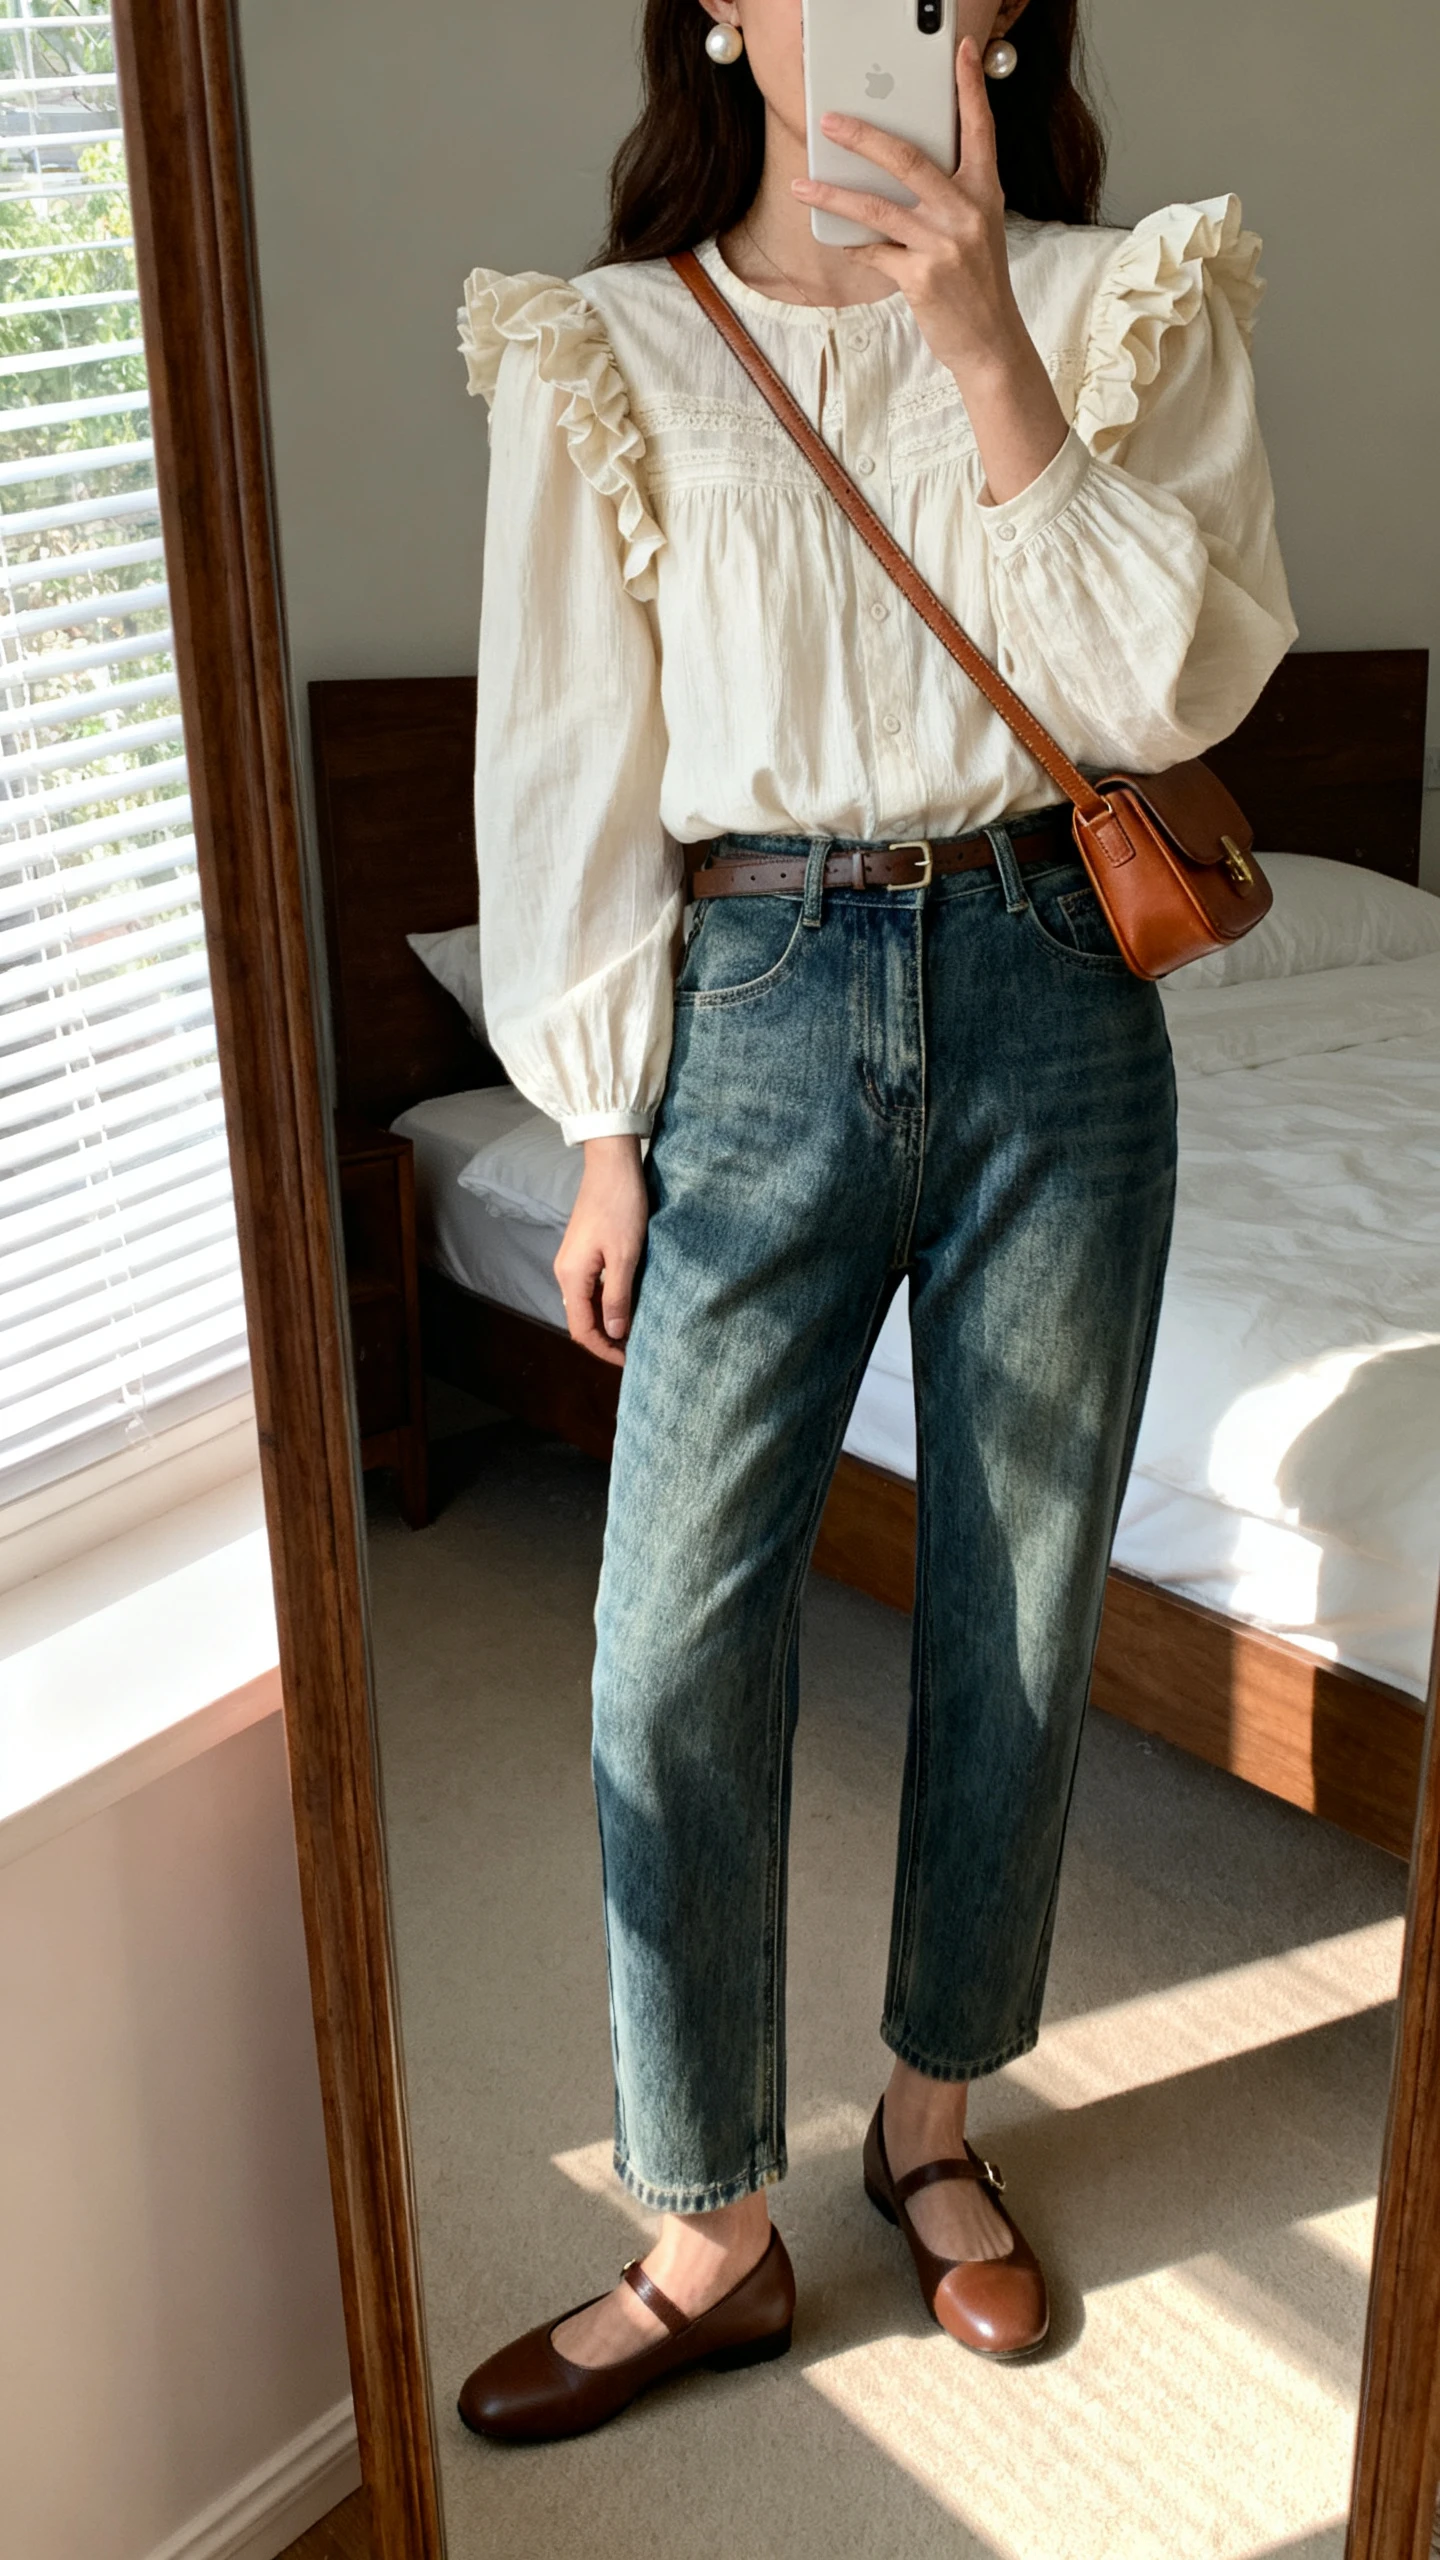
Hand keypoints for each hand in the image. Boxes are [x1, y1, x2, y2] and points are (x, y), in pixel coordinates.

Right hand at [554, 1134, 648, 1366]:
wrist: (612, 1164)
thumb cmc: (621, 1205)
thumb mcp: (626, 1256)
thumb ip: (618, 1297)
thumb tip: (614, 1334)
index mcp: (572, 1276)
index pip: (581, 1329)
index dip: (604, 1350)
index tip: (629, 1361)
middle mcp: (566, 1272)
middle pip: (580, 1319)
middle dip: (606, 1339)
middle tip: (636, 1350)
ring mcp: (572, 1261)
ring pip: (586, 1304)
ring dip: (607, 1321)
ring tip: (635, 1331)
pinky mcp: (583, 1251)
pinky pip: (591, 1288)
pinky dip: (606, 1303)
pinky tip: (627, 1304)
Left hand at [791, 37, 1066, 502]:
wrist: (990, 344)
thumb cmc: (976, 285)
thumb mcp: (975, 232)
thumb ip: (946, 199)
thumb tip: (891, 176)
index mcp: (984, 193)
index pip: (980, 129)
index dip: (970, 88)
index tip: (961, 51)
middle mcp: (967, 212)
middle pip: (909, 159)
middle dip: (864, 136)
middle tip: (831, 121)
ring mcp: (944, 245)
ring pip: (878, 207)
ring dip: (834, 194)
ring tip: (803, 185)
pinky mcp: (922, 278)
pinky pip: (874, 252)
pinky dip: (853, 245)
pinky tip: (838, 238)